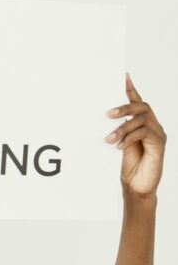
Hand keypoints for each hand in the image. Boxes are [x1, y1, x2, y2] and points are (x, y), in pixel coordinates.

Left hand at [105, 72, 165, 197]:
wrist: (136, 187)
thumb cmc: (128, 166)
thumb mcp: (119, 144)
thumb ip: (117, 129)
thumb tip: (104, 115)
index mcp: (142, 124)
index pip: (138, 102)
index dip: (131, 89)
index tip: (123, 76)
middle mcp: (153, 126)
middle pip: (142, 107)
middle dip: (125, 106)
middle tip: (109, 114)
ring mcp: (157, 135)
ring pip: (142, 120)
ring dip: (123, 127)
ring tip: (110, 138)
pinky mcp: (159, 144)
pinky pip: (145, 133)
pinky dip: (130, 137)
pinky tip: (120, 146)